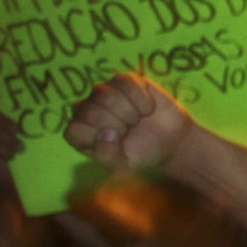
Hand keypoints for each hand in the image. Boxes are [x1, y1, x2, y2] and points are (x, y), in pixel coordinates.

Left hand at [65, 72, 199, 175]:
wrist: (171, 141)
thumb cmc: (141, 154)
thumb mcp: (123, 166)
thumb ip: (107, 156)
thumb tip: (106, 133)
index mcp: (80, 132)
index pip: (75, 130)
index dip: (98, 137)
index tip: (118, 142)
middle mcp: (86, 109)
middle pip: (92, 112)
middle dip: (118, 125)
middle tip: (130, 130)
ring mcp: (103, 92)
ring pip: (106, 95)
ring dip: (130, 112)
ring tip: (137, 119)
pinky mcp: (123, 80)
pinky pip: (126, 83)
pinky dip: (142, 99)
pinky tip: (147, 107)